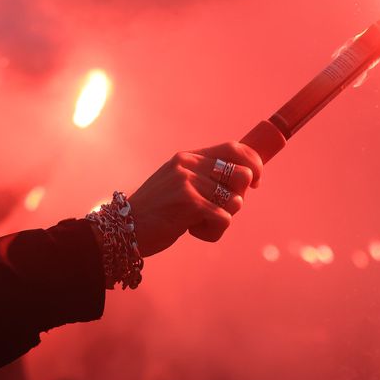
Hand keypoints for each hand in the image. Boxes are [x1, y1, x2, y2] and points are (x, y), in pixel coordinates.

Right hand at [127, 142, 262, 256]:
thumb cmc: (155, 212)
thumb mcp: (177, 185)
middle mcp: (188, 166)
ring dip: (222, 219)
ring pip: (235, 202)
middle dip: (239, 197)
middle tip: (217, 209)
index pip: (234, 148)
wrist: (123, 229)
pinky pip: (225, 219)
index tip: (256, 181)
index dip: (254, 163)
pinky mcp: (190, 205)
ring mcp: (188, 184)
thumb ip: (203, 178)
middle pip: (241, 175)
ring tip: (198, 223)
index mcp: (187, 158)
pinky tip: (192, 231)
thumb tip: (245, 180)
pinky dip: (214, 232)